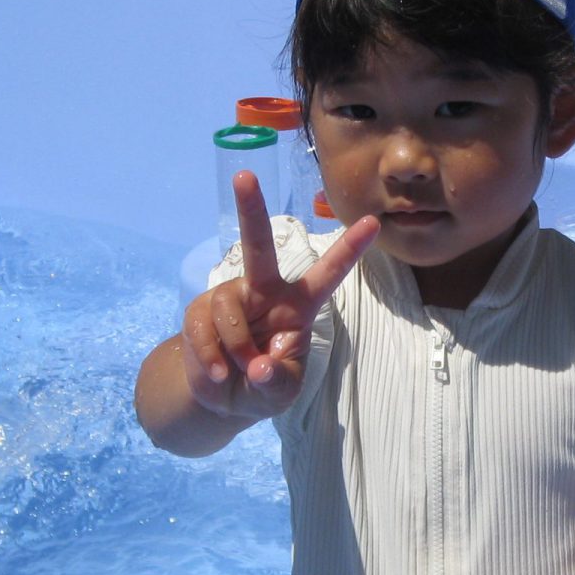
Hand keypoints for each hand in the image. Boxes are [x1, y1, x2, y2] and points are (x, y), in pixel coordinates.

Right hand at [181, 171, 376, 419]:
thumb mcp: (281, 393)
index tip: (373, 221)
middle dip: (251, 210)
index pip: (328, 274)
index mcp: (298, 305)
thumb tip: (260, 365)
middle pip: (257, 245)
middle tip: (244, 176)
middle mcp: (264, 291)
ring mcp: (230, 298)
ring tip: (238, 371)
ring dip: (236, 347)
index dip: (349, 249)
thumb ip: (277, 381)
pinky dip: (211, 357)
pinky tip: (218, 374)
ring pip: (228, 309)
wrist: (223, 398)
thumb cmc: (265, 385)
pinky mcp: (200, 312)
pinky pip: (203, 328)